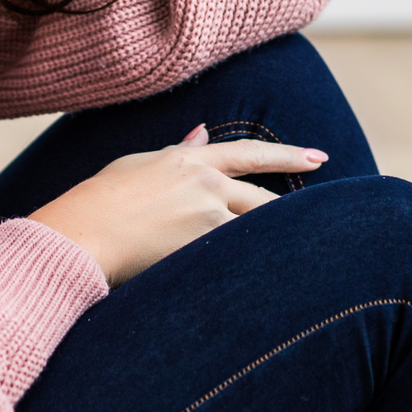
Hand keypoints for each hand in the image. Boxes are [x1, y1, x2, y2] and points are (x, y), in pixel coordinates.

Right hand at [30, 123, 327, 285]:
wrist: (82, 231)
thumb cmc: (100, 198)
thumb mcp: (140, 164)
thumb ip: (178, 150)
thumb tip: (201, 132)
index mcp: (191, 160)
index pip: (251, 154)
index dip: (287, 155)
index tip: (319, 157)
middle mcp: (206, 185)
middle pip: (263, 198)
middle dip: (293, 209)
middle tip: (329, 217)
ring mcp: (206, 219)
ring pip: (254, 230)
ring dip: (273, 242)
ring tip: (302, 255)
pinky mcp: (201, 250)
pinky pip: (237, 258)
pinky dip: (251, 266)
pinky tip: (269, 279)